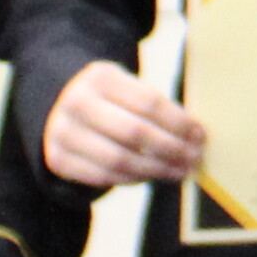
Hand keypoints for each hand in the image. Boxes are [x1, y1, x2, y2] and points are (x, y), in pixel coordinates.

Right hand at [43, 60, 204, 192]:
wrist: (56, 105)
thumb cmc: (108, 99)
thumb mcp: (126, 87)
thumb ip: (154, 108)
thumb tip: (194, 137)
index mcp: (101, 77)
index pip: (150, 103)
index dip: (179, 122)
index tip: (200, 135)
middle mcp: (77, 103)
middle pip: (136, 133)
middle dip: (171, 149)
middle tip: (194, 158)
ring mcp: (63, 132)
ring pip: (120, 160)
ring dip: (156, 169)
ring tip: (179, 171)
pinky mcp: (57, 159)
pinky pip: (103, 177)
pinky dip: (133, 179)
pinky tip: (153, 175)